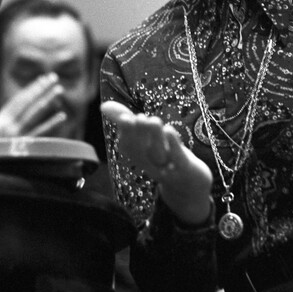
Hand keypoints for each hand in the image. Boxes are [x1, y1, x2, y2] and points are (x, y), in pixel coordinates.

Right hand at [0, 73, 66, 137]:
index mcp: (0, 119)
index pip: (20, 99)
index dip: (32, 88)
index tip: (44, 79)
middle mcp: (9, 126)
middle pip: (28, 103)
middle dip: (42, 89)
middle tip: (55, 78)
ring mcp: (18, 137)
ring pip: (35, 114)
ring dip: (48, 100)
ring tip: (59, 90)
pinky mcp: (25, 148)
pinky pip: (40, 134)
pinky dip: (51, 124)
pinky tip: (62, 116)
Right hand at [101, 101, 212, 224]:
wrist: (189, 186)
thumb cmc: (163, 156)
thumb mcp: (144, 139)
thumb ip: (124, 121)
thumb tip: (103, 106)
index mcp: (139, 157)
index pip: (128, 147)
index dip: (126, 133)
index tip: (125, 118)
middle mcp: (151, 164)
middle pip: (142, 150)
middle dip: (139, 133)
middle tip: (140, 118)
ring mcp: (168, 167)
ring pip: (159, 153)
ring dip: (155, 137)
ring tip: (154, 121)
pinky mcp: (185, 167)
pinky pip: (178, 157)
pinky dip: (173, 144)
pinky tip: (170, 130)